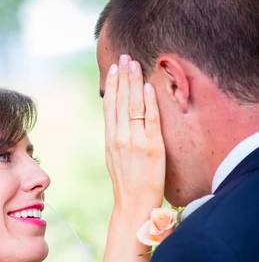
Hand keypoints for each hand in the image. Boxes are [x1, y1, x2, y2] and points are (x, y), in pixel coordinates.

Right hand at [103, 54, 165, 216]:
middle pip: (120, 101)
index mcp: (110, 140)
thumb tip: (120, 124)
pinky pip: (149, 120)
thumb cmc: (127, 185)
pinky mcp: (151, 147)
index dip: (112, 86)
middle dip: (122, 77)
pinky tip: (147, 87)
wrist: (133, 205)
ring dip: (133, 83)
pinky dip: (148, 102)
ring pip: (132, 106)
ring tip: (134, 64)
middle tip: (125, 57)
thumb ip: (118, 140)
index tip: (114, 68)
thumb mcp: (115, 159)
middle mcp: (119, 138)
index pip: (110, 106)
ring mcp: (134, 142)